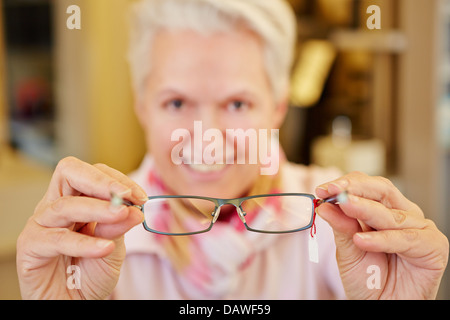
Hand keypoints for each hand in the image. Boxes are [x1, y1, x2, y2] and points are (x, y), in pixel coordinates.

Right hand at [16, 157, 146, 298]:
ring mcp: (41, 224)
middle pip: (69, 172)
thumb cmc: (90, 272)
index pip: (92, 173)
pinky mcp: (30, 246)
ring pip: (65, 205)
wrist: (75, 303)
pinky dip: (84, 243)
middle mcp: (55, 206)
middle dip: (101, 181)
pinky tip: (105, 248)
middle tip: (126, 195)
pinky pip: (57, 239)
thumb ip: (119, 226)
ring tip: (121, 216)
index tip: (140, 196)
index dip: (116, 180)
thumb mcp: (113, 247)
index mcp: (76, 199)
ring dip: (97, 209)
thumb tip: (135, 209)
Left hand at [316, 171, 448, 298]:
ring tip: (344, 207)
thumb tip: (325, 206)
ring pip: (391, 214)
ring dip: (365, 209)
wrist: (381, 308)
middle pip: (382, 190)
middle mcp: (402, 215)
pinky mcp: (433, 247)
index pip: (366, 187)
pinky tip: (361, 240)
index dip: (345, 184)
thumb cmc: (367, 280)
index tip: (322, 189)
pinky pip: (406, 238)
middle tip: (333, 191)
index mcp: (383, 210)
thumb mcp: (347, 250)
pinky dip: (383, 239)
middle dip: (355, 189)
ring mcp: (419, 229)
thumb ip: (340, 227)